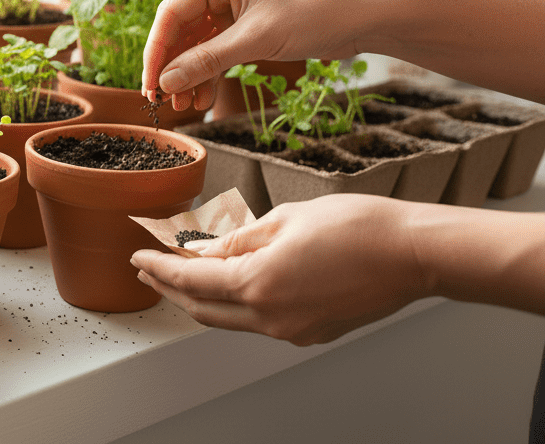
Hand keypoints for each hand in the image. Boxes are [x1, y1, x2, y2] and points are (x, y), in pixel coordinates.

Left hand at [130, 194, 428, 345]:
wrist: (413, 254)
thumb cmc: (357, 227)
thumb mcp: (284, 219)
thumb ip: (237, 239)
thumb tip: (203, 251)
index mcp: (258, 284)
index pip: (190, 281)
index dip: (158, 268)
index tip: (138, 256)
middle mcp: (270, 317)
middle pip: (202, 308)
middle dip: (170, 288)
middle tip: (149, 268)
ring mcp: (292, 330)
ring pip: (229, 318)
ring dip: (201, 298)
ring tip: (181, 275)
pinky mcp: (311, 332)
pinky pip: (259, 321)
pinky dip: (235, 303)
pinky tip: (230, 282)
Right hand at [140, 0, 366, 109]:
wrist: (364, 15)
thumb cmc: (315, 13)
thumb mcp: (256, 40)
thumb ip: (207, 61)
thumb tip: (166, 84)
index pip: (171, 13)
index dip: (156, 52)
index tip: (150, 85)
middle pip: (181, 29)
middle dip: (173, 67)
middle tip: (163, 101)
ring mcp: (234, 4)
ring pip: (198, 43)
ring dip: (190, 74)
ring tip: (183, 106)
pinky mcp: (249, 22)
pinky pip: (218, 48)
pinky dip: (210, 72)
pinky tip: (203, 97)